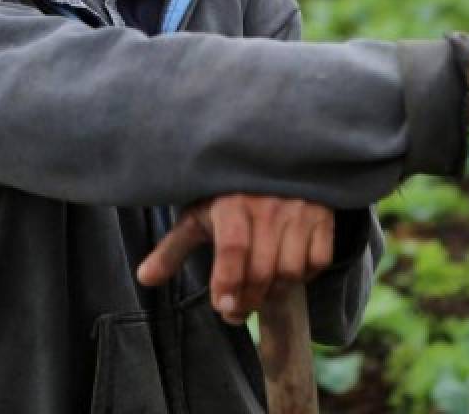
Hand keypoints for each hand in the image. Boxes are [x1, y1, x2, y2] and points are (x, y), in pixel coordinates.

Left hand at [136, 195, 333, 324]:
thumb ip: (173, 248)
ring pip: (291, 269)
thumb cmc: (228, 192)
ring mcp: (299, 209)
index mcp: (231, 202)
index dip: (227, 281)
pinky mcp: (323, 214)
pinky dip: (304, 276)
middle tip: (234, 314)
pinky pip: (318, 260)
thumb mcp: (198, 214)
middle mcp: (268, 204)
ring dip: (274, 292)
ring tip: (259, 295)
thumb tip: (145, 279)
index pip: (233, 248)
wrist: (272, 155)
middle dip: (247, 300)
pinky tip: (287, 274)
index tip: (221, 306)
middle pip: (262, 268)